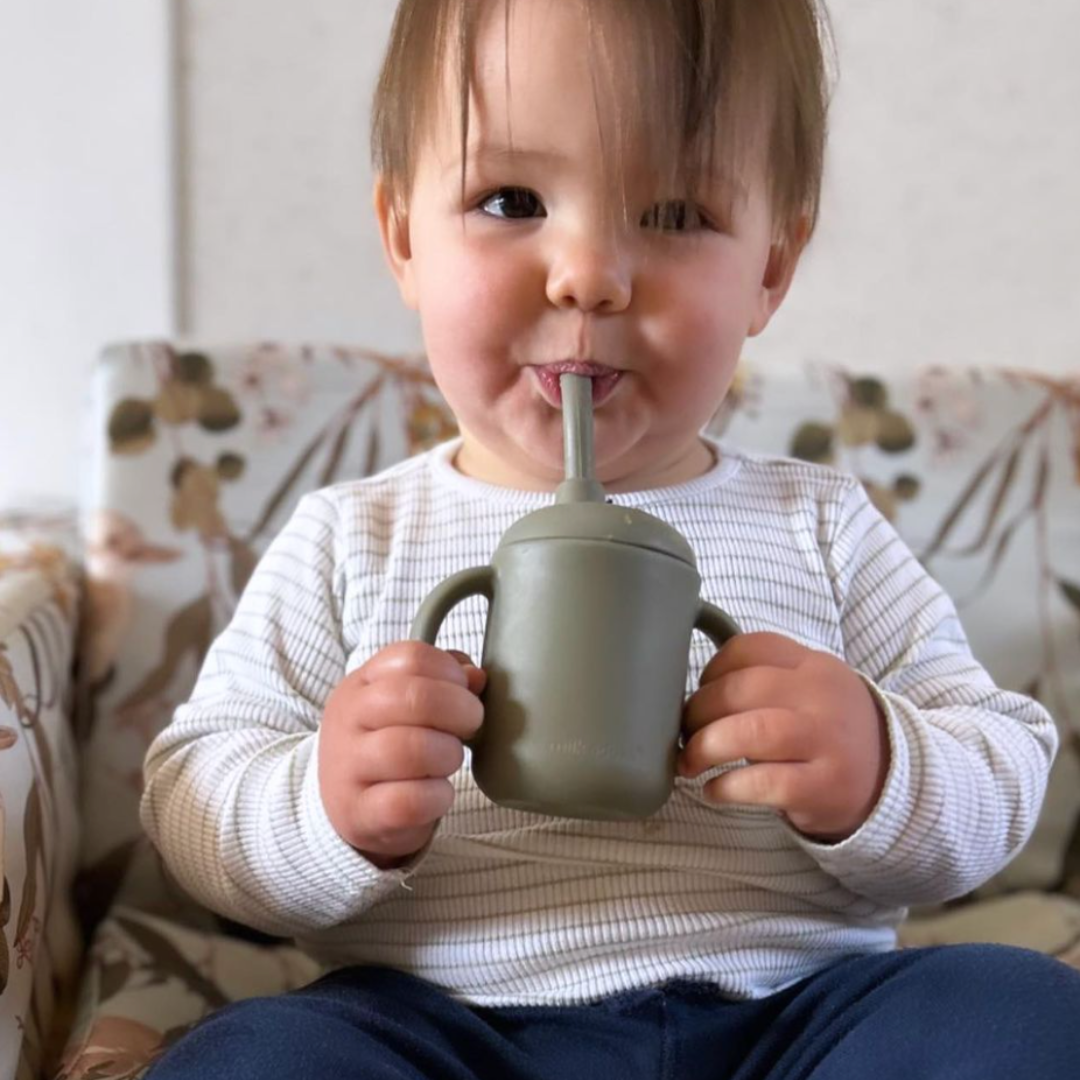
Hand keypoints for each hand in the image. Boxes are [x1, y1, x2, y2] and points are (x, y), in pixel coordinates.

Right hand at [318, 641, 485, 867]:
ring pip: (409, 749)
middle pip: (412, 697)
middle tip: (470, 725)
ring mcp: (348, 768)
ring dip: (448, 754)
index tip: (464, 690)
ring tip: (449, 760)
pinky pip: (408, 801)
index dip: (450, 671)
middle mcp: (348, 720)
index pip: (410, 657)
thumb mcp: (403, 702)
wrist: (346, 805)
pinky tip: (439, 793)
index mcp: (361, 684)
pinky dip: (438, 796)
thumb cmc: (386, 744)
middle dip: (459, 710)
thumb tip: (476, 676)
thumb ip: (442, 681)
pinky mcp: (359, 813)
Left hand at [679, 632, 888, 842]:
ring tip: (690, 761)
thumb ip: (765, 677)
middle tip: (685, 731)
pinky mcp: (824, 787)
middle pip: (742, 689)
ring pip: (751, 731)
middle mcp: (820, 697)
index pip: (750, 648)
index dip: (711, 670)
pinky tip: (714, 790)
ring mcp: (826, 742)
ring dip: (706, 746)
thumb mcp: (809, 688)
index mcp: (812, 664)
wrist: (891, 779)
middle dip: (698, 711)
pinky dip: (728, 787)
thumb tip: (693, 691)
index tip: (699, 692)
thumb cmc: (828, 731)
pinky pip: (765, 783)